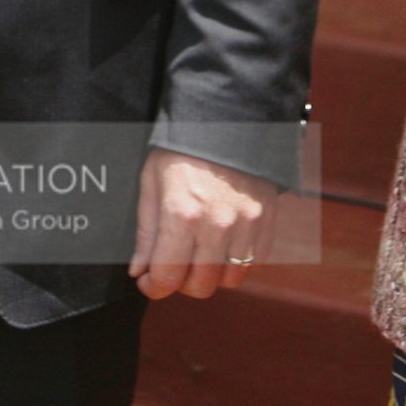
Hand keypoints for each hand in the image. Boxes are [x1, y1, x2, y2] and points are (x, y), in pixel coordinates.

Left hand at [128, 149, 277, 299]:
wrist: (229, 119)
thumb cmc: (183, 147)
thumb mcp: (152, 180)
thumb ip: (146, 231)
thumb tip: (139, 271)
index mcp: (181, 214)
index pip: (167, 276)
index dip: (154, 286)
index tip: (149, 281)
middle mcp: (216, 225)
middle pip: (200, 286)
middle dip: (181, 283)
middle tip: (174, 265)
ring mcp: (246, 225)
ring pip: (229, 280)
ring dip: (212, 275)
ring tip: (200, 254)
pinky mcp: (267, 222)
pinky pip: (255, 263)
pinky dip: (238, 262)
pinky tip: (224, 245)